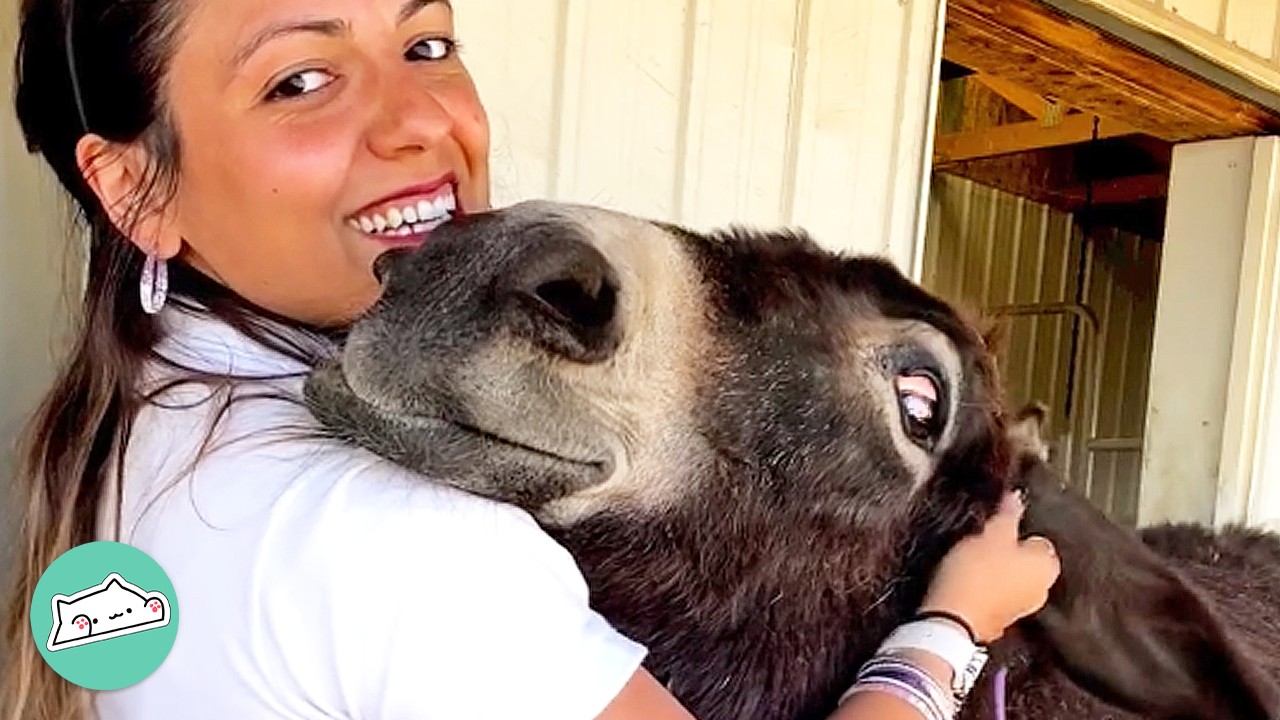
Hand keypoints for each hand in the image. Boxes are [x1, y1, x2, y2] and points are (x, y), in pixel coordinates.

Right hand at [920, 491, 1059, 642]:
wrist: (953, 619)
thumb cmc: (977, 572)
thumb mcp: (992, 532)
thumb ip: (1009, 513)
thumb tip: (1017, 497)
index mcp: (1048, 566)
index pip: (1038, 539)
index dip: (1016, 532)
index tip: (995, 527)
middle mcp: (1043, 590)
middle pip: (1025, 562)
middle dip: (1007, 553)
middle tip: (981, 543)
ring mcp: (1022, 610)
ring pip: (1011, 581)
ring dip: (996, 573)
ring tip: (969, 563)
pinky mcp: (1000, 623)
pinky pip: (996, 598)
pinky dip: (986, 591)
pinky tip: (966, 583)